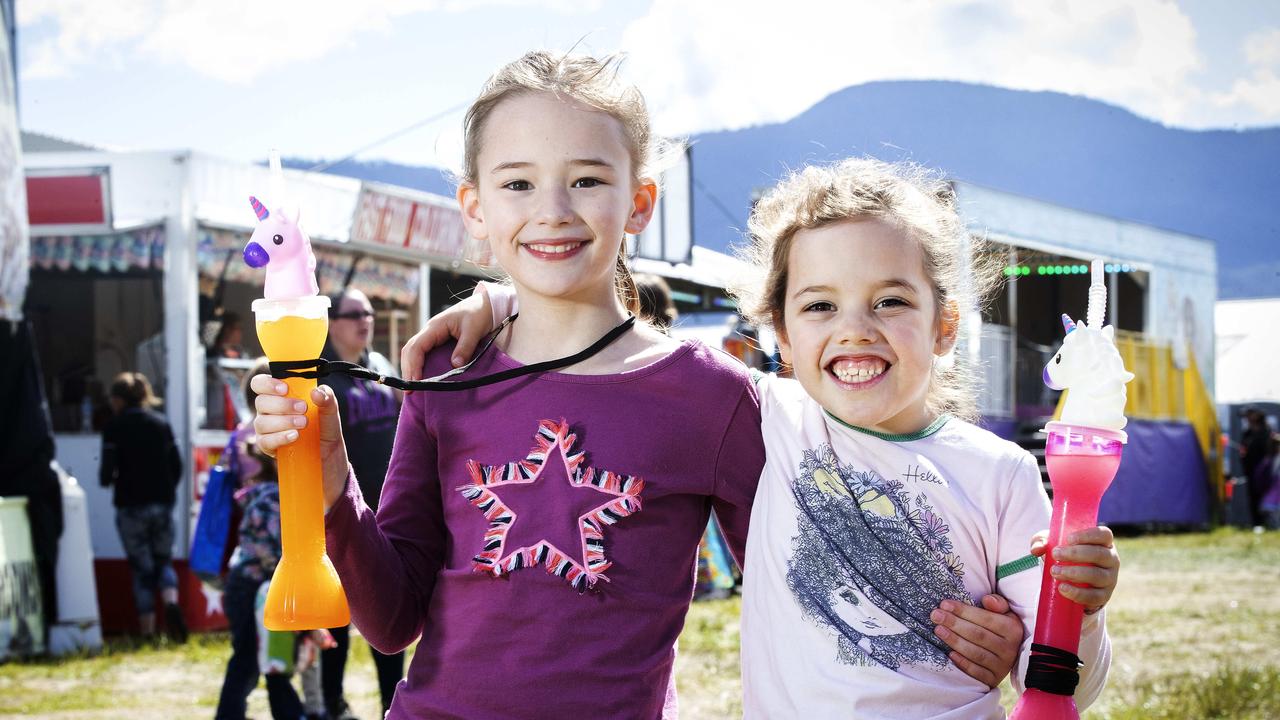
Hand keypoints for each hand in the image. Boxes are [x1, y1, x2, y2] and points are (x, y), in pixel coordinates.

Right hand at [250, 374, 348, 509]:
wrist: (330, 463)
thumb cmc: (326, 434)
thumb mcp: (332, 416)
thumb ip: (327, 400)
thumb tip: (316, 392)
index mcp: (281, 398)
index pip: (261, 384)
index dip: (267, 383)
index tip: (285, 388)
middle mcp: (270, 412)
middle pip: (261, 402)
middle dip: (281, 404)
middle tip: (303, 408)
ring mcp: (267, 431)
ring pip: (261, 422)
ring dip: (282, 421)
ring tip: (303, 425)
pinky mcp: (269, 449)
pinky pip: (265, 441)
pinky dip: (279, 437)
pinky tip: (294, 437)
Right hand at [400, 282, 496, 379]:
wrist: (484, 304)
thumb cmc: (478, 313)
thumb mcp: (473, 330)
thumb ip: (464, 347)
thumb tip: (455, 365)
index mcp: (435, 327)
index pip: (417, 346)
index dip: (413, 364)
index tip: (415, 381)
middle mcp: (429, 331)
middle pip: (410, 350)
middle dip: (408, 370)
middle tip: (409, 391)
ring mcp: (432, 336)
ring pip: (414, 352)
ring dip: (411, 368)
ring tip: (412, 388)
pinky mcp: (437, 341)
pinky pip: (423, 354)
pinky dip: (418, 365)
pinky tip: (421, 378)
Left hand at [932, 594, 1023, 687]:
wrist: (1006, 656)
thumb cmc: (999, 627)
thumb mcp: (1004, 613)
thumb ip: (998, 603)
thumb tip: (987, 600)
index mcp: (1013, 629)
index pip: (986, 618)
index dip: (964, 611)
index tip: (944, 604)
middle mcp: (1010, 649)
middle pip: (979, 635)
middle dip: (955, 624)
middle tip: (936, 615)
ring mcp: (1002, 667)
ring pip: (976, 653)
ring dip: (955, 641)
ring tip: (938, 630)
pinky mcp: (993, 680)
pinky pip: (976, 672)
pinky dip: (963, 663)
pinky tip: (949, 654)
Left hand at [1030, 526, 1118, 612]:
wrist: (1071, 582)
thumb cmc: (1065, 556)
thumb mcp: (1053, 544)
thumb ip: (1042, 541)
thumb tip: (1037, 549)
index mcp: (1103, 542)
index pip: (1104, 534)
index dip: (1088, 535)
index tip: (1068, 539)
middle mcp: (1111, 559)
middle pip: (1100, 554)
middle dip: (1076, 554)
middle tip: (1055, 554)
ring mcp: (1110, 578)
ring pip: (1097, 575)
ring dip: (1074, 573)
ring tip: (1055, 571)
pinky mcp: (1104, 596)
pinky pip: (1094, 596)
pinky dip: (1077, 593)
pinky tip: (1062, 588)